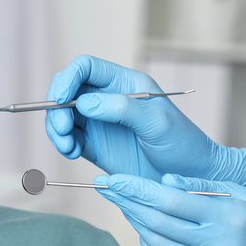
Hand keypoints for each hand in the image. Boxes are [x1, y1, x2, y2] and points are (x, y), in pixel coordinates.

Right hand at [45, 54, 245, 190]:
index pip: (86, 67)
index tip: (60, 99)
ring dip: (56, 129)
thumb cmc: (182, 144)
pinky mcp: (93, 144)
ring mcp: (98, 122)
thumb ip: (122, 108)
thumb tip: (84, 103)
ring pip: (62, 115)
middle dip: (57, 107)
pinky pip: (67, 138)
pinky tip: (72, 153)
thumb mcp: (157, 122)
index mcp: (124, 83)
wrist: (188, 178)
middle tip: (64, 129)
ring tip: (68, 147)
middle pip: (66, 90)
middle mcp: (107, 98)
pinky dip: (63, 144)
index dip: (68, 78)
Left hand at [96, 173, 245, 245]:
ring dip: (136, 223)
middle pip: (157, 223)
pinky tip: (146, 231)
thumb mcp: (238, 191)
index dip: (136, 189)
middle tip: (108, 189)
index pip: (168, 200)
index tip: (112, 179)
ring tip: (126, 205)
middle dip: (127, 203)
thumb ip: (199, 184)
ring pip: (157, 244)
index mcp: (227, 216)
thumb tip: (162, 182)